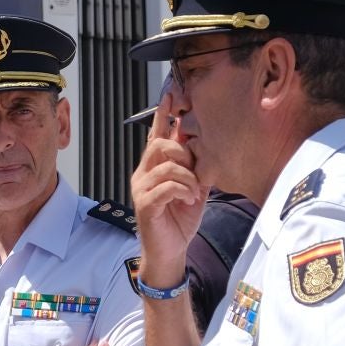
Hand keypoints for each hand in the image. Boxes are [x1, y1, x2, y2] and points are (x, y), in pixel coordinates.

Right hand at [130, 88, 204, 289]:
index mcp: (155, 168)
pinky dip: (183, 189)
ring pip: (164, 164)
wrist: (171, 251)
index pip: (156, 134)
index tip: (171, 94)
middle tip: (195, 170)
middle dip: (182, 152)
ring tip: (194, 191)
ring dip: (187, 175)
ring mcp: (142, 189)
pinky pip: (165, 186)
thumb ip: (195, 166)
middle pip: (158, 144)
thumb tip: (203, 143)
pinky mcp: (145, 204)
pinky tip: (189, 199)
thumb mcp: (193, 187)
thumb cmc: (179, 220)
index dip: (162, 114)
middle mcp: (143, 174)